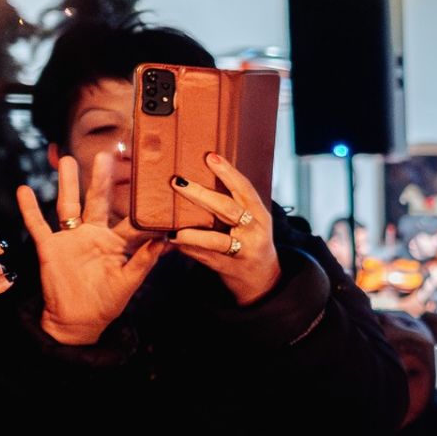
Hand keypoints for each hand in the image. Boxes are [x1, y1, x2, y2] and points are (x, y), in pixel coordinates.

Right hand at [18, 153, 167, 344]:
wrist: (77, 320)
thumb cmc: (105, 303)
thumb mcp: (129, 283)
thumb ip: (145, 261)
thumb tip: (167, 241)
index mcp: (117, 243)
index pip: (130, 218)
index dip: (139, 202)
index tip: (149, 180)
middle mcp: (94, 235)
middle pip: (98, 201)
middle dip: (102, 179)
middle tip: (107, 154)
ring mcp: (71, 239)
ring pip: (69, 206)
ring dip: (68, 184)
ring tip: (68, 160)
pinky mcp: (50, 247)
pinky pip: (38, 225)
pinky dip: (30, 209)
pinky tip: (24, 190)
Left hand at [169, 154, 281, 305]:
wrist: (263, 278)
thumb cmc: (250, 242)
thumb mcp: (251, 222)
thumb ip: (233, 205)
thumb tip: (198, 181)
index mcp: (260, 215)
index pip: (245, 189)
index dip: (228, 172)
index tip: (210, 157)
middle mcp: (255, 231)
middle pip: (228, 209)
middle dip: (201, 195)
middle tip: (178, 182)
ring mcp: (244, 251)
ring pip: (216, 240)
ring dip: (192, 234)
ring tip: (173, 229)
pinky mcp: (230, 267)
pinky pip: (205, 256)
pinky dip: (188, 248)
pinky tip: (173, 241)